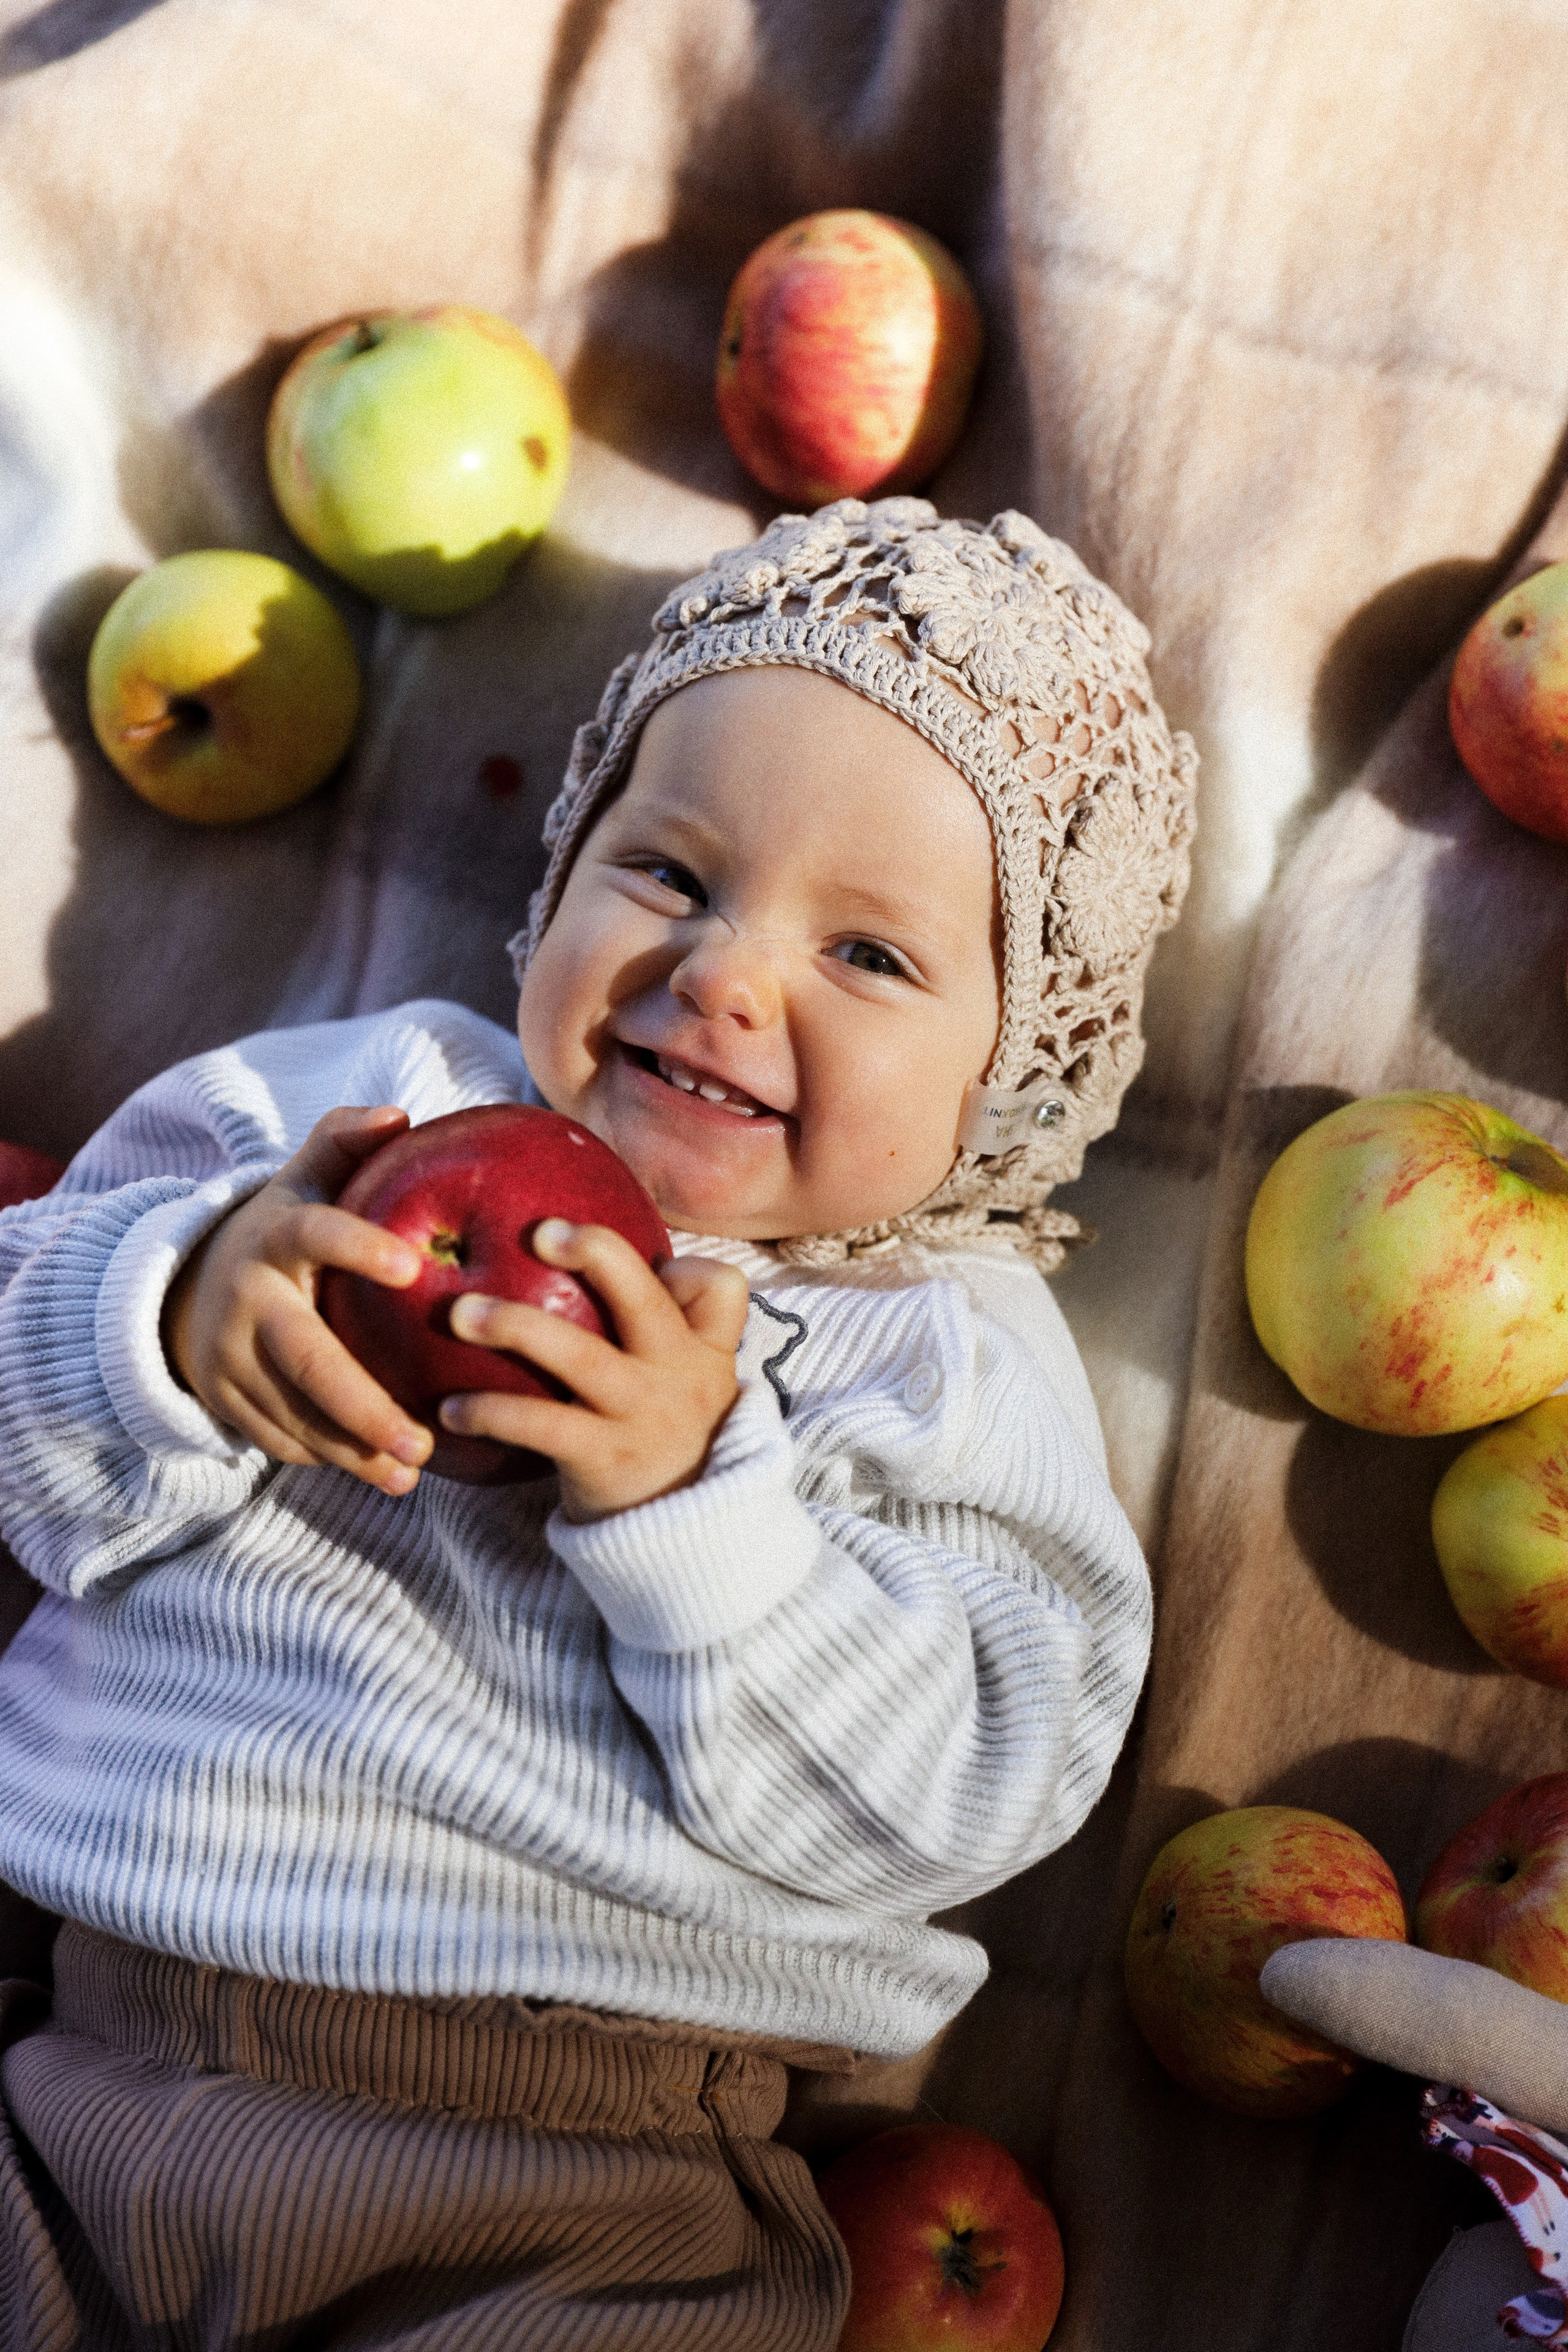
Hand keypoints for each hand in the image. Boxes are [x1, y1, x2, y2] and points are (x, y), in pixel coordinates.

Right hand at [163, 1105, 435, 1495]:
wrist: (193, 1285)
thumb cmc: (286, 1227)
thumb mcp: (304, 1177)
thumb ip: (344, 1141)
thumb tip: (399, 1115)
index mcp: (275, 1235)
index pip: (315, 1233)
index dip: (358, 1246)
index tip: (413, 1266)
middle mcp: (246, 1299)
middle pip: (306, 1358)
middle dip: (364, 1405)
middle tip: (422, 1437)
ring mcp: (228, 1357)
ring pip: (293, 1413)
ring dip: (354, 1450)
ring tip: (414, 1471)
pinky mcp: (225, 1401)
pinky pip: (281, 1439)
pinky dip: (331, 1459)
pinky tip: (385, 1473)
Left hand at [437, 1222, 749, 1520]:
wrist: (682, 1543)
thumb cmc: (664, 1442)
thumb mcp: (686, 1386)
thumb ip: (658, 1331)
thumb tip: (583, 1261)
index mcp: (703, 1350)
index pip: (721, 1288)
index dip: (686, 1264)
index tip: (636, 1254)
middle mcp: (680, 1375)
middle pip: (643, 1299)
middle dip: (593, 1253)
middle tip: (538, 1231)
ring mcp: (641, 1415)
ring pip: (580, 1355)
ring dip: (515, 1326)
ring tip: (460, 1313)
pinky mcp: (603, 1458)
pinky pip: (539, 1425)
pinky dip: (489, 1412)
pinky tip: (448, 1410)